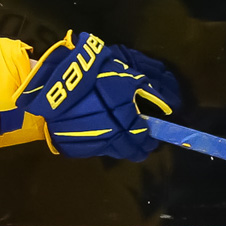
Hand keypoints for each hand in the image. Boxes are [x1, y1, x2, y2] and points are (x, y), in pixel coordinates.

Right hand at [18, 32, 177, 160]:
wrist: (55, 81)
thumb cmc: (97, 75)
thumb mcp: (128, 76)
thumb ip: (150, 92)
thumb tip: (171, 106)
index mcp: (124, 121)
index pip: (141, 138)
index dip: (148, 140)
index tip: (151, 141)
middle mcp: (108, 137)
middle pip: (125, 150)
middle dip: (135, 148)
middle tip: (139, 146)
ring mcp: (88, 142)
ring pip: (108, 150)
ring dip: (116, 146)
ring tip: (118, 140)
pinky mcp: (70, 145)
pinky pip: (90, 148)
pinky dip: (97, 144)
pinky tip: (98, 136)